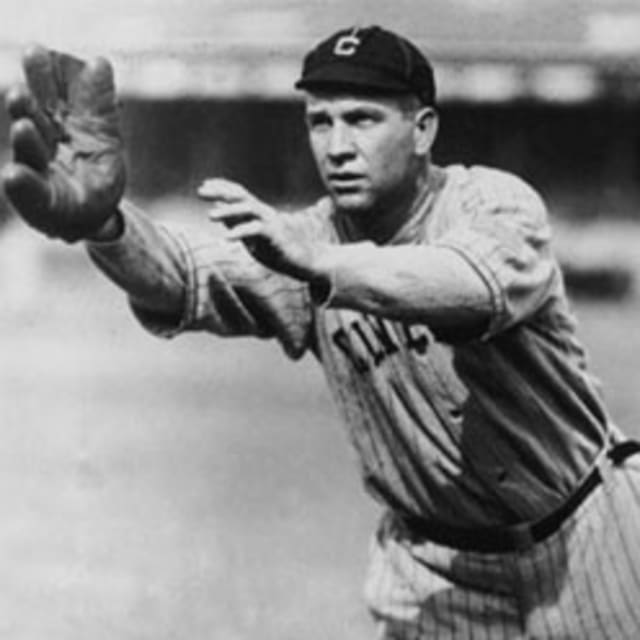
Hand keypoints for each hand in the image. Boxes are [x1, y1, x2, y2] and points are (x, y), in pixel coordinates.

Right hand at [1, 46, 125, 241]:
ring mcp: (38, 174)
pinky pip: (30, 195)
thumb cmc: (93, 170)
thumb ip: (98, 103)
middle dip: (25, 106)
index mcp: (54, 124)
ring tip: (24, 127)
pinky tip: (13, 175)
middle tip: (22, 92)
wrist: (96, 214)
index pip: (47, 96)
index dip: (42, 77)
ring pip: (28, 155)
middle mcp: (40, 146)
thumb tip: (99, 62)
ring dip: (25, 141)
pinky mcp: (40, 205)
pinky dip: (21, 185)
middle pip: (31, 122)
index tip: (37, 52)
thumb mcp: (102, 135)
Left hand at [198, 178, 327, 281]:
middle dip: (220, 191)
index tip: (204, 185)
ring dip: (228, 211)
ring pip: (248, 209)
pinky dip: (240, 232)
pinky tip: (226, 239)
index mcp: (258, 212)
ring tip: (209, 216)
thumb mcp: (252, 235)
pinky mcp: (275, 235)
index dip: (221, 187)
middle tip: (200, 192)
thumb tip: (218, 208)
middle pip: (241, 195)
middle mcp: (264, 212)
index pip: (238, 193)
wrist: (305, 261)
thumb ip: (236, 222)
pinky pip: (256, 230)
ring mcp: (271, 222)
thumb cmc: (278, 249)